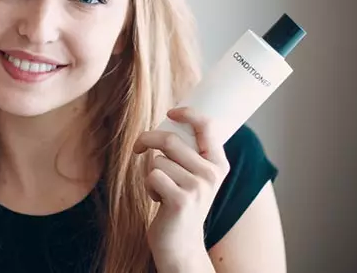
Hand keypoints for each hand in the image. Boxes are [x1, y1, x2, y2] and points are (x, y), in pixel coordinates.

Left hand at [133, 107, 229, 271]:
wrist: (181, 244)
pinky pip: (152, 176)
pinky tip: (159, 200)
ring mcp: (198, 187)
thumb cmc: (181, 203)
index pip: (207, 126)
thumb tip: (171, 119)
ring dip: (151, 173)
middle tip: (138, 147)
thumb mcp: (194, 176)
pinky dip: (149, 186)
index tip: (171, 112)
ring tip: (163, 190)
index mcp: (218, 164)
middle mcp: (211, 174)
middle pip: (170, 139)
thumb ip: (189, 152)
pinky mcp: (180, 200)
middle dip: (147, 140)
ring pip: (157, 161)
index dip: (188, 113)